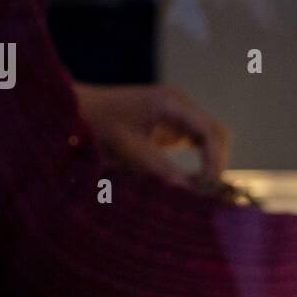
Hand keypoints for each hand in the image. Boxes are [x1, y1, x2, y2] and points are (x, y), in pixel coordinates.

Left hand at [74, 84, 230, 184]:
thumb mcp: (130, 151)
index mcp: (171, 103)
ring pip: (211, 137)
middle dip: (217, 161)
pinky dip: (201, 159)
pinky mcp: (172, 123)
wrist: (79, 111)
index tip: (207, 185)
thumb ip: (162, 171)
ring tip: (202, 187)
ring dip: (211, 160)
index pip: (210, 131)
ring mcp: (178, 112)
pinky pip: (198, 141)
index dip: (215, 160)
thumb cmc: (100, 127)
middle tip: (208, 190)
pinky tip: (194, 179)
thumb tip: (191, 193)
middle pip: (217, 132)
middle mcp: (180, 103)